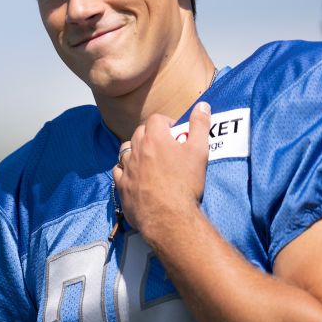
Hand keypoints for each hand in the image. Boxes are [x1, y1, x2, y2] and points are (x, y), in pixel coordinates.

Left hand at [112, 102, 211, 236]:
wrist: (169, 217)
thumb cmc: (186, 183)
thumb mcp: (199, 151)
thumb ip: (200, 125)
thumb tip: (202, 105)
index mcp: (154, 138)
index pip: (156, 119)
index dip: (167, 123)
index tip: (175, 133)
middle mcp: (136, 150)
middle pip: (140, 132)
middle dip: (151, 135)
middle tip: (165, 147)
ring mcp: (127, 168)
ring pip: (126, 150)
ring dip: (136, 150)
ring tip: (148, 159)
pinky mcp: (122, 186)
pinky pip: (119, 171)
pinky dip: (125, 169)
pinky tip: (134, 175)